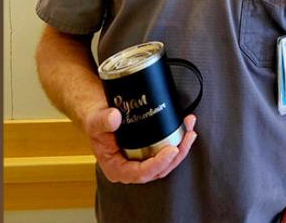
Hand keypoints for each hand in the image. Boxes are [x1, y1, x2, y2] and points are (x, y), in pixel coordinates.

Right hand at [83, 107, 197, 183]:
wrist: (99, 112)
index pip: (141, 174)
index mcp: (117, 168)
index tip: (171, 150)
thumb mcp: (95, 120)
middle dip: (177, 154)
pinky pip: (166, 150)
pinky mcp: (149, 150)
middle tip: (187, 136)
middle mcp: (131, 167)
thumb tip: (114, 118)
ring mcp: (141, 159)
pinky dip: (178, 140)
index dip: (158, 165)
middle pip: (159, 169)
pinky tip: (185, 128)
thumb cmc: (96, 121)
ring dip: (181, 147)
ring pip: (166, 161)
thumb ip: (102, 120)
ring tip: (190, 130)